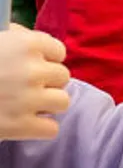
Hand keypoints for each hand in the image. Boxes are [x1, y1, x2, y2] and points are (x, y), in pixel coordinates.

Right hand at [0, 23, 70, 140]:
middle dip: (44, 82)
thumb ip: (14, 37)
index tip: (30, 66)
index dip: (44, 60)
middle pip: (62, 77)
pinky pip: (51, 129)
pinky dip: (38, 129)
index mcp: (26, 44)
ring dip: (45, 105)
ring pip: (62, 102)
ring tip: (24, 105)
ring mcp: (28, 100)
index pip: (58, 51)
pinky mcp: (19, 127)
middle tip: (22, 88)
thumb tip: (30, 40)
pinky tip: (22, 123)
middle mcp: (32, 70)